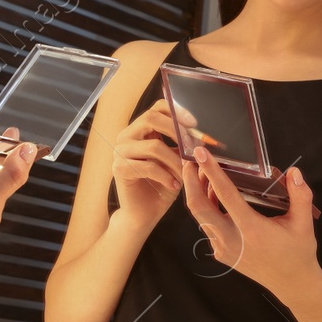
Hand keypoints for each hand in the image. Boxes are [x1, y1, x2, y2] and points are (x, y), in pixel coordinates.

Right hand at [109, 99, 185, 234]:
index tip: (194, 124)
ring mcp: (120, 152)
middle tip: (192, 146)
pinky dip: (166, 176)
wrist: (145, 213)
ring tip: (185, 174)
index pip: (156, 108)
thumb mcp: (176, 161)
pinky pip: (148, 166)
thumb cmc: (162, 186)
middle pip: (151, 118)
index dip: (176, 110)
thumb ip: (183, 147)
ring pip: (154, 146)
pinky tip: (174, 185)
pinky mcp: (119, 169)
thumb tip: (202, 137)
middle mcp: (127, 136)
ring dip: (175, 161)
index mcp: (141, 130)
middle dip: (176, 130)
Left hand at [180, 147, 321, 301]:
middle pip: (197, 206)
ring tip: (201, 172)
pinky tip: (213, 195)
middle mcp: (231, 239)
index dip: (211, 172)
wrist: (292, 284)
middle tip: (190, 159)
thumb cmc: (299, 252)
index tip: (201, 154)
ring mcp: (223, 248)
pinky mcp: (221, 253)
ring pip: (200, 216)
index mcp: (250, 229)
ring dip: (197, 193)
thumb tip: (294, 171)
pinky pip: (207, 226)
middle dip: (190, 181)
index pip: (225, 194)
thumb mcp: (304, 223)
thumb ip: (300, 195)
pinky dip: (206, 208)